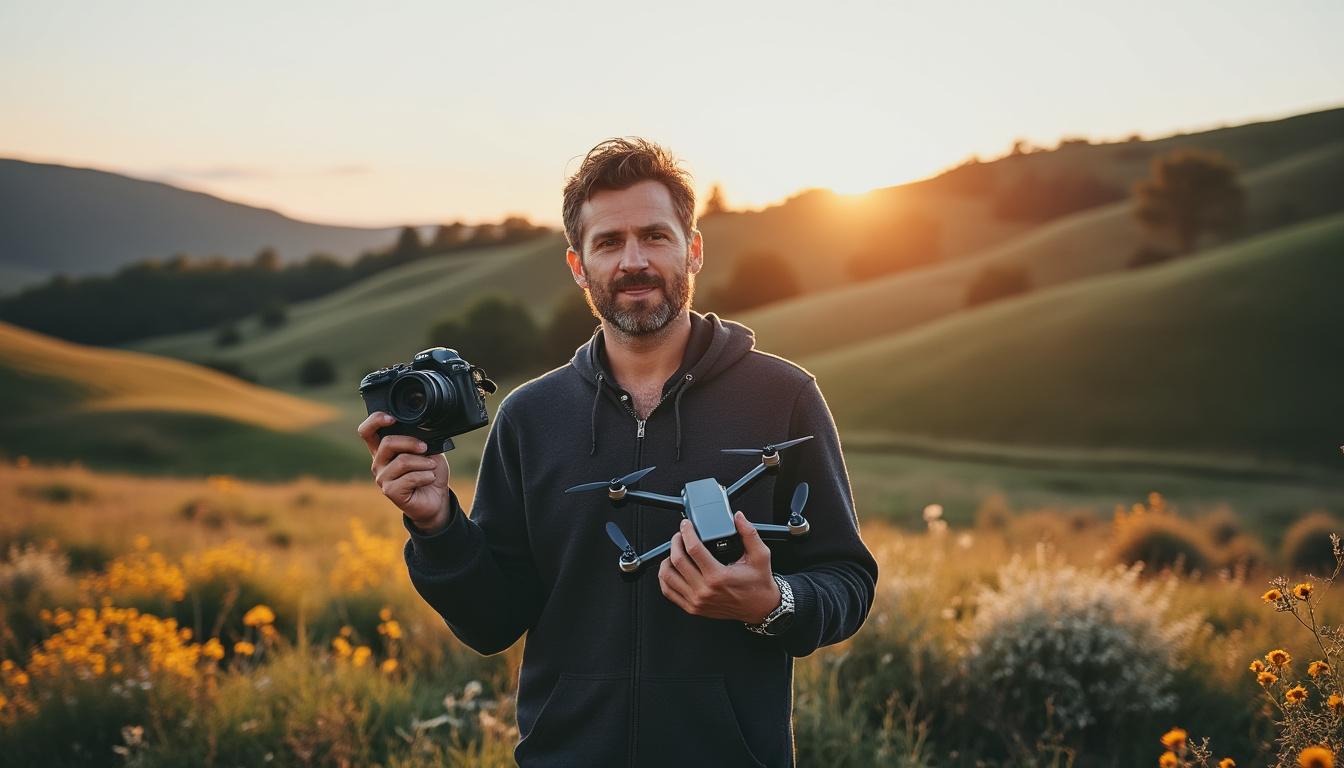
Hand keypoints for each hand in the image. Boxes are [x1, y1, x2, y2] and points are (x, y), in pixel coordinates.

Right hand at [356, 411, 451, 533]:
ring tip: (432, 467)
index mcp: (384, 449)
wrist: (437, 499)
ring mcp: (382, 477)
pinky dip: (425, 475)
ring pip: (402, 461)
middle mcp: (378, 462)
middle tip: (426, 448)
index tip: (391, 418)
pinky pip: (409, 478)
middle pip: (387, 443)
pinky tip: (430, 478)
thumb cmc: (430, 472)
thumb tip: (422, 428)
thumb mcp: (428, 450)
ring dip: (423, 462)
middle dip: (411, 442)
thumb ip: (420, 439)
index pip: (367, 432)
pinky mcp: (390, 491)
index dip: (375, 421)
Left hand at [658, 511, 779, 622]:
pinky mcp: (693, 608)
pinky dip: (664, 578)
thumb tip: (739, 518)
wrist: (760, 608)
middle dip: (675, 542)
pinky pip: (669, 592)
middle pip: (677, 561)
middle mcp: (705, 590)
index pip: (693, 549)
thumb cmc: (759, 584)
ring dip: (667, 559)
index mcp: (718, 576)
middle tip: (680, 535)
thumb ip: (749, 533)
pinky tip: (671, 569)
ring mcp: (696, 600)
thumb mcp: (760, 555)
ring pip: (668, 576)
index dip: (687, 532)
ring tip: (674, 551)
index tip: (686, 525)